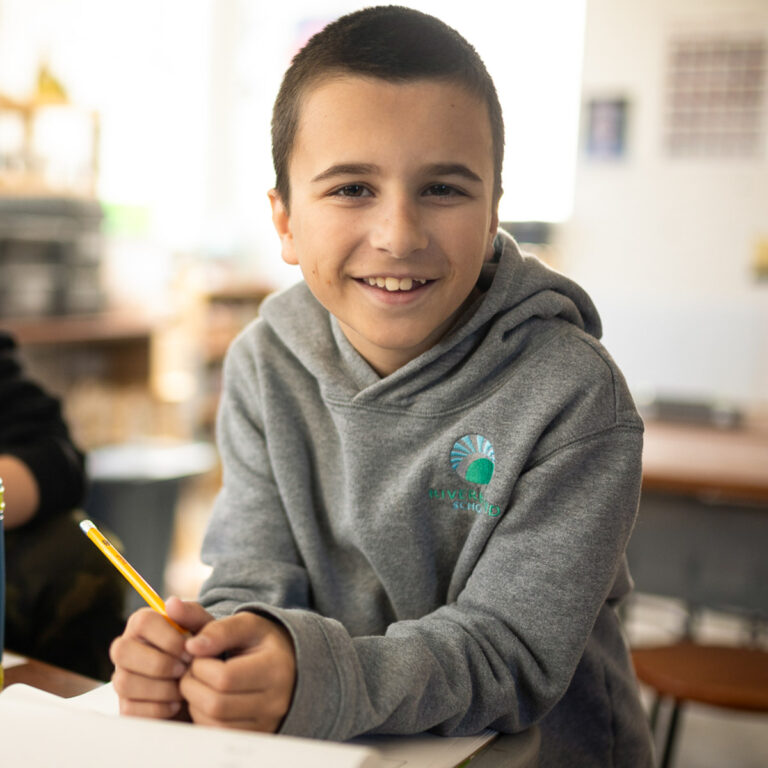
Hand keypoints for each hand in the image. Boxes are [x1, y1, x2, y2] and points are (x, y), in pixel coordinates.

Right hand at [110, 597, 212, 718]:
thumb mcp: (206, 629)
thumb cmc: (204, 650)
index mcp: (143, 624)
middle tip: (185, 669)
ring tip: (183, 687)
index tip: (190, 648)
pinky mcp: (125, 706)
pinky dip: (158, 708)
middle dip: (159, 663)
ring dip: (160, 687)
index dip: (167, 637)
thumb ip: (192, 613)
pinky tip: (176, 703)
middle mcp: (127, 648)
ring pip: (124, 682)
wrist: (209, 684)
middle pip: (122, 651)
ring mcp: (123, 677)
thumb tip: (171, 602)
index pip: (142, 621)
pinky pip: (130, 709)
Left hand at [179, 612, 295, 732]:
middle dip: (192, 686)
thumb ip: (220, 630)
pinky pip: (217, 735)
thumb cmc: (264, 642)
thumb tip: (191, 646)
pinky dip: (203, 718)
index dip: (200, 666)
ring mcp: (266, 723)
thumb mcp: (248, 624)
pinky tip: (207, 699)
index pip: (225, 678)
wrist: (288, 664)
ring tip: (200, 684)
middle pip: (216, 705)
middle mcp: (275, 702)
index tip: (198, 655)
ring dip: (195, 704)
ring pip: (213, 725)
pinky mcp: (254, 736)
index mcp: (276, 669)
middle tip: (193, 671)